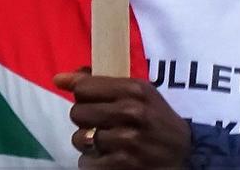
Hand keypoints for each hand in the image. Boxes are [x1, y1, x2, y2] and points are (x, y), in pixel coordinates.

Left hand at [53, 71, 191, 168]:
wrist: (181, 153)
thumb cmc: (155, 118)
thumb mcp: (139, 93)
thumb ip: (102, 82)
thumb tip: (59, 78)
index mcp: (135, 89)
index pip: (84, 88)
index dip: (82, 94)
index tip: (89, 99)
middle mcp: (130, 112)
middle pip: (77, 113)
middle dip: (85, 119)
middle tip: (100, 121)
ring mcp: (125, 140)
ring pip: (79, 139)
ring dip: (88, 142)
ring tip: (105, 140)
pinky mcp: (120, 164)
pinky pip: (85, 162)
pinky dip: (93, 161)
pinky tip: (109, 156)